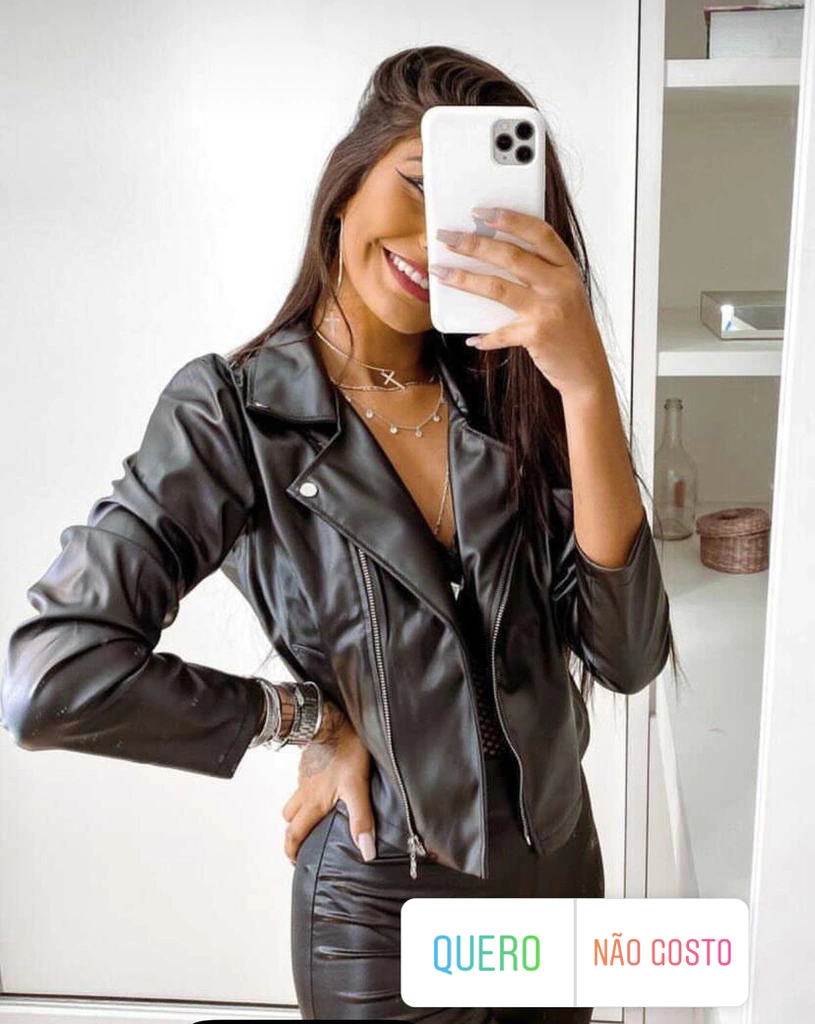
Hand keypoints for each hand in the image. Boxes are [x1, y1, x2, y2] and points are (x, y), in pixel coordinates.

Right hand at [281, 698, 374, 865]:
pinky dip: (307, 791)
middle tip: (301, 842)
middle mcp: (304, 791)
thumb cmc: (345, 752)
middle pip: (290, 818)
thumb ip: (360, 820)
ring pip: (295, 798)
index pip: (295, 833)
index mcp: (313, 802)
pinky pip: (303, 781)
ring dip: (298, 810)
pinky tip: (322, 787)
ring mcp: (305, 775)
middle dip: (293, 833)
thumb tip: (366, 852)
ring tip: (312, 816)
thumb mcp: (357, 788)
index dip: (292, 850)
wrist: (332, 720)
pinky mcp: (309, 761)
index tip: (294, 861)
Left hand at [430, 208, 613, 399]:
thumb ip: (540, 274)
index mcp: (567, 268)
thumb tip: (492, 256)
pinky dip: (484, 337)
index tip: (481, 212)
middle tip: (448, 238)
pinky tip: (471, 338)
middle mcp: (559, 285)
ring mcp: (547, 310)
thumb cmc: (572, 329)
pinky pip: (500, 332)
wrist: (587, 368)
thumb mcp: (564, 292)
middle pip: (510, 256)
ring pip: (498, 288)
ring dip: (465, 279)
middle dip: (474, 244)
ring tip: (442, 273)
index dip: (510, 219)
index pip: (539, 233)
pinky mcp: (536, 334)